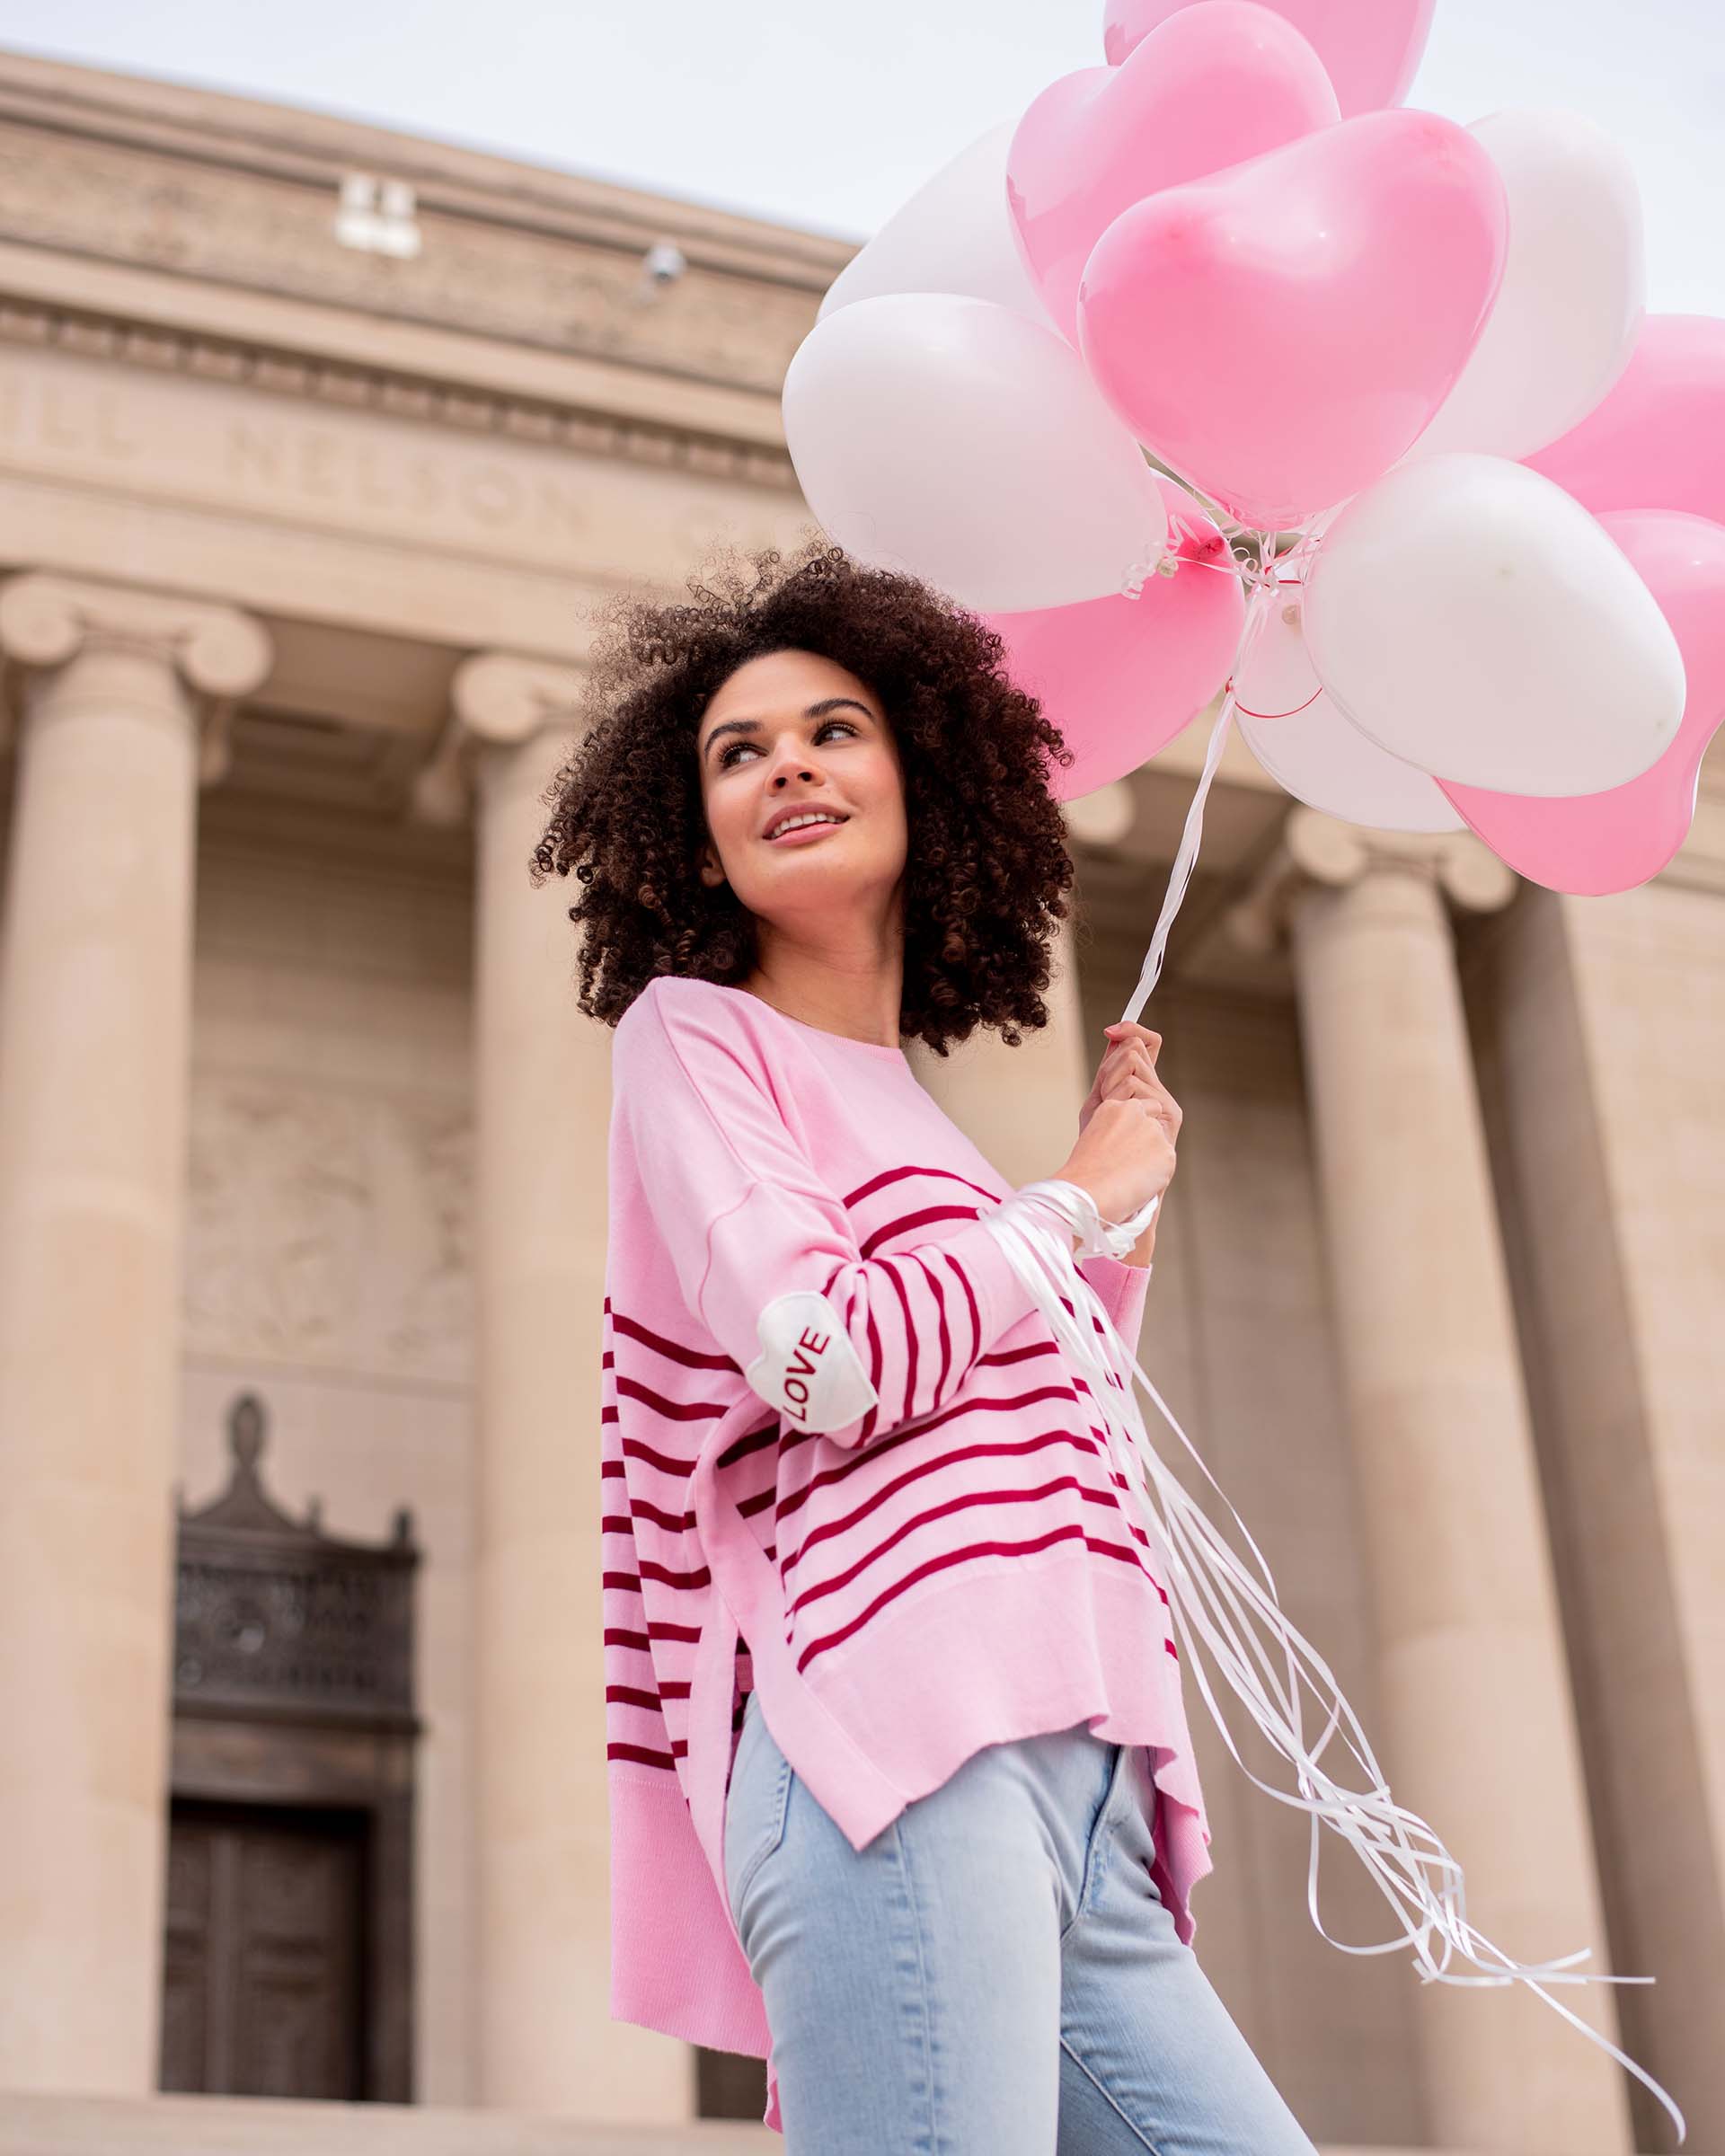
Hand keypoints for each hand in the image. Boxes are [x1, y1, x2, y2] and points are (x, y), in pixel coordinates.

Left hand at [1081, 1023, 1181, 1146]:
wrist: (1109, 1185)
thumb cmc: (1101, 1148)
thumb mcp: (1099, 1102)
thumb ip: (1107, 1072)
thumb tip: (1113, 1036)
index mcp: (1144, 1088)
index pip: (1148, 1043)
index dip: (1132, 1028)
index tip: (1109, 1032)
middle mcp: (1159, 1092)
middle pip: (1135, 1049)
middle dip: (1109, 1068)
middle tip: (1104, 1099)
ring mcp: (1166, 1104)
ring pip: (1132, 1063)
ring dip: (1109, 1085)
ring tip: (1109, 1116)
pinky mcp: (1172, 1115)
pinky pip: (1135, 1085)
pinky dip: (1115, 1097)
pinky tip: (1117, 1124)